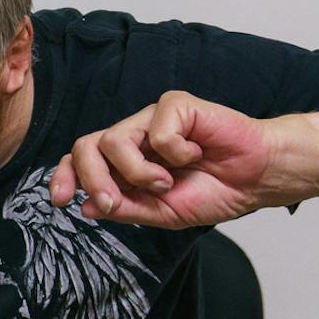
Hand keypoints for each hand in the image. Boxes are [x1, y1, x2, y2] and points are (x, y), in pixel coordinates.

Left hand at [51, 91, 275, 228]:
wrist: (256, 179)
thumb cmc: (213, 191)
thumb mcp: (163, 213)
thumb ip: (126, 208)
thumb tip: (85, 205)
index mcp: (124, 163)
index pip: (80, 161)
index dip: (65, 176)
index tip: (62, 201)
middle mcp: (133, 137)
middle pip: (85, 146)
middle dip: (92, 179)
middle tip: (113, 203)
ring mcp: (151, 119)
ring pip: (114, 141)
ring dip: (139, 173)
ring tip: (167, 182)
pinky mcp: (175, 105)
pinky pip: (157, 132)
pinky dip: (177, 153)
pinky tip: (197, 153)